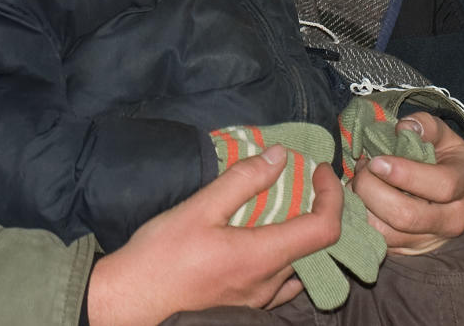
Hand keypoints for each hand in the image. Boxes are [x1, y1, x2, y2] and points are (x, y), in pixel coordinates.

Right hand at [86, 145, 342, 325]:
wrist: (131, 301)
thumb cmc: (161, 254)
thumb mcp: (199, 207)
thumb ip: (242, 180)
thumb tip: (279, 156)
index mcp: (261, 258)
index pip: (323, 230)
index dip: (331, 196)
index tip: (320, 170)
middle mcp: (268, 285)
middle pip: (317, 249)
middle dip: (320, 210)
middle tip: (308, 181)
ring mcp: (258, 301)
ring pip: (301, 267)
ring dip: (305, 234)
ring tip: (291, 204)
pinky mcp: (245, 307)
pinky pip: (283, 282)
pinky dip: (288, 254)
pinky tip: (267, 237)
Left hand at [350, 112, 463, 254]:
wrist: (461, 198)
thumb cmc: (448, 160)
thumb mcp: (445, 136)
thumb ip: (426, 126)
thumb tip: (404, 128)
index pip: (440, 186)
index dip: (404, 173)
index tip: (377, 160)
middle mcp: (452, 221)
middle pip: (406, 215)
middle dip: (373, 189)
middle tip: (364, 166)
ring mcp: (431, 242)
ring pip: (387, 234)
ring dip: (363, 205)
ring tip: (360, 181)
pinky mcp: (411, 253)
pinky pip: (380, 243)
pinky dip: (362, 220)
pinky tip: (361, 198)